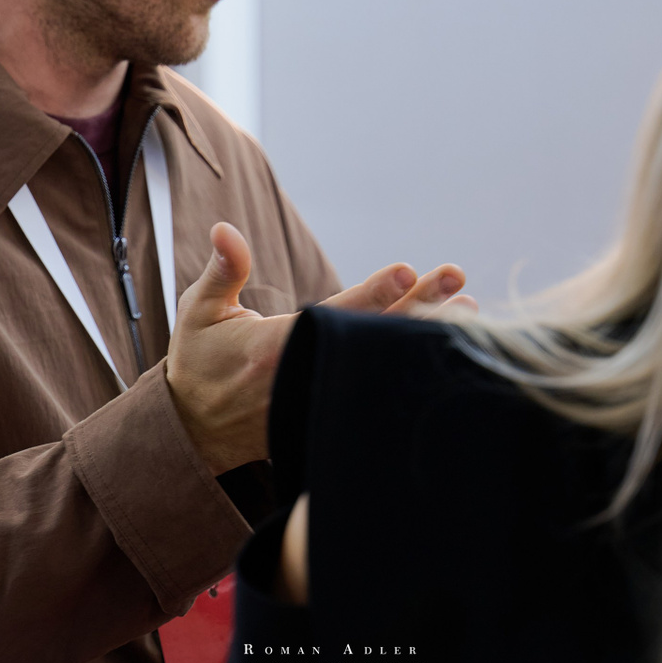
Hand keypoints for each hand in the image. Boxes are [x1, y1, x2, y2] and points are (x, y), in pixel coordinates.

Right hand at [166, 225, 473, 474]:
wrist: (193, 432)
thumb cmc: (199, 362)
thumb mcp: (200, 312)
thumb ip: (223, 271)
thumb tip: (225, 230)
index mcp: (274, 349)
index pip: (334, 315)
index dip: (373, 293)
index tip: (408, 270)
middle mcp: (305, 374)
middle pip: (371, 336)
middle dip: (417, 306)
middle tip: (456, 278)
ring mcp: (320, 396)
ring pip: (380, 362)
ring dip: (424, 333)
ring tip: (467, 307)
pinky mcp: (328, 411)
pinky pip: (375, 384)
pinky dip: (407, 364)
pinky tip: (440, 345)